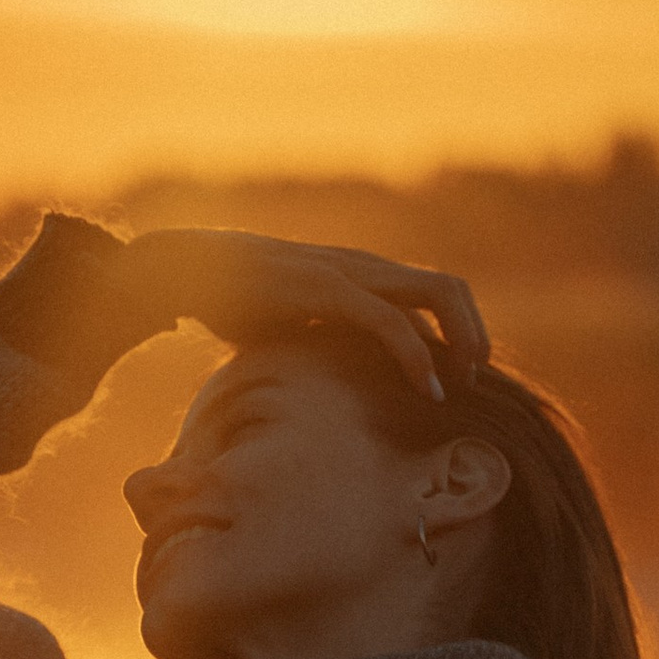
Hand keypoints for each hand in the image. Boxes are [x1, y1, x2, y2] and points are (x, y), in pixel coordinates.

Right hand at [124, 228, 488, 403]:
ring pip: (437, 292)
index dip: (456, 332)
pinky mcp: (327, 289)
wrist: (185, 270)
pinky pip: (390, 321)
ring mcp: (348, 273)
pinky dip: (417, 356)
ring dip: (462, 340)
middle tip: (474, 381)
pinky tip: (429, 391)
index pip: (431, 292)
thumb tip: (324, 387)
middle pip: (449, 287)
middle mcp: (364, 267)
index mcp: (360, 275)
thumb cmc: (231, 301)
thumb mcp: (288, 327)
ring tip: (462, 385)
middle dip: (473, 335)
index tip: (457, 378)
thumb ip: (317, 342)